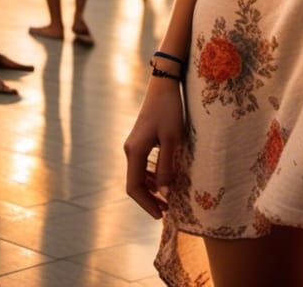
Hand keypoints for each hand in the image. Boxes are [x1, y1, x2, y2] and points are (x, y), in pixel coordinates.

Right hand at [124, 76, 185, 218]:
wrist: (163, 86)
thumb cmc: (169, 110)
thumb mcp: (172, 139)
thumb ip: (166, 166)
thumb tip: (164, 193)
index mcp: (135, 151)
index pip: (135, 187)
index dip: (147, 204)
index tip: (161, 215)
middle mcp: (129, 150)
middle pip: (134, 183)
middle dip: (149, 199)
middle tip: (166, 211)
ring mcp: (133, 145)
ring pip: (137, 175)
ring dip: (150, 189)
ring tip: (166, 200)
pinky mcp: (139, 140)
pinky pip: (141, 165)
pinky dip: (149, 177)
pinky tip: (161, 182)